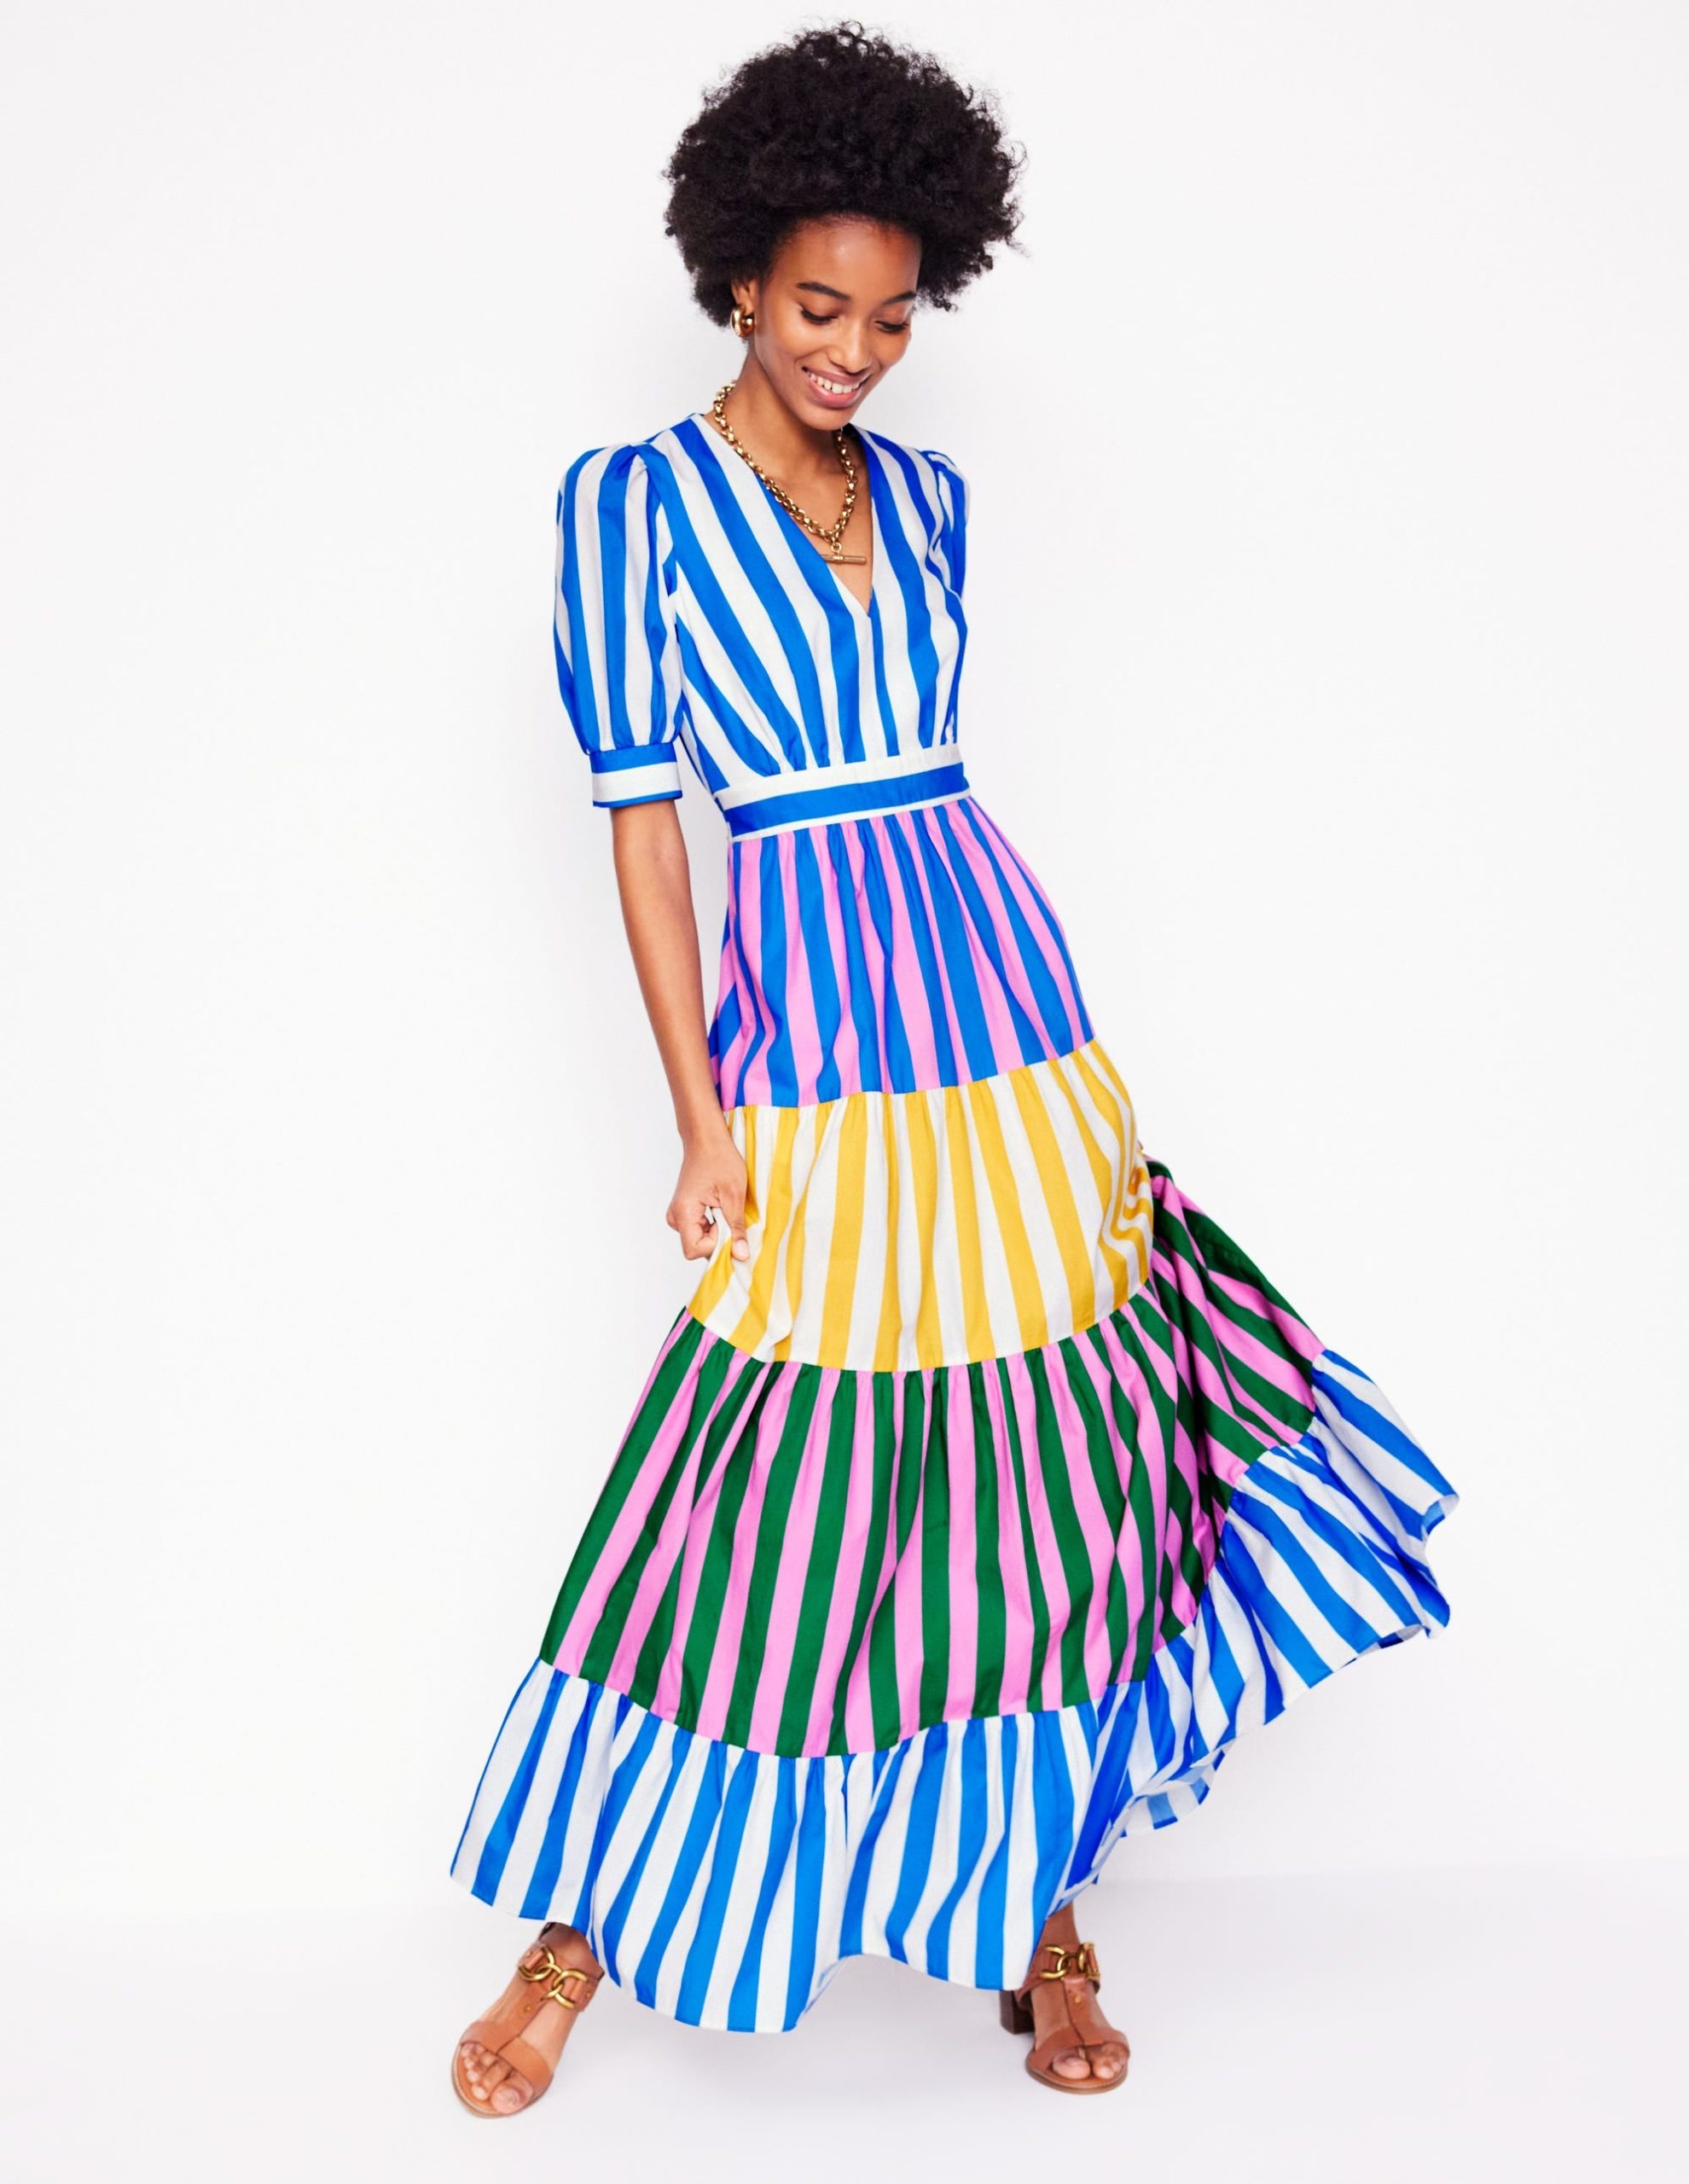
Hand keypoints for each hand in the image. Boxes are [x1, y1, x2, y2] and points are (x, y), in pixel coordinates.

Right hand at [666, 1127, 750, 1262]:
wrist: (706, 1140)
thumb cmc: (719, 1159)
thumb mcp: (734, 1195)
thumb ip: (736, 1228)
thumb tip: (742, 1255)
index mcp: (683, 1212)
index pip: (695, 1250)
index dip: (716, 1244)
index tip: (728, 1224)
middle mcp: (675, 1216)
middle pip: (697, 1247)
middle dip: (718, 1238)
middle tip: (729, 1213)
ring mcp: (678, 1215)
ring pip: (699, 1240)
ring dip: (717, 1231)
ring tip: (724, 1206)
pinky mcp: (685, 1212)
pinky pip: (699, 1230)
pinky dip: (714, 1225)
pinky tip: (720, 1206)